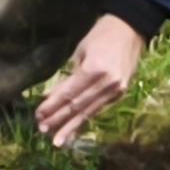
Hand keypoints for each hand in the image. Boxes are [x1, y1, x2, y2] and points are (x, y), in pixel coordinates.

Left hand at [32, 14, 146, 146]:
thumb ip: (67, 76)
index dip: (52, 105)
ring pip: (88, 112)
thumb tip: (50, 95)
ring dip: (71, 127)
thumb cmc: (100, 35)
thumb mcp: (80, 52)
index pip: (69, 93)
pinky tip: (75, 131)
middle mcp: (106, 83)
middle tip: (43, 130)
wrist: (131, 29)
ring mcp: (116, 90)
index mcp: (94, 69)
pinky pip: (99, 110)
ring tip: (57, 140)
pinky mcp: (121, 93)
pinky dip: (85, 121)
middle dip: (59, 119)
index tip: (38, 115)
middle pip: (77, 105)